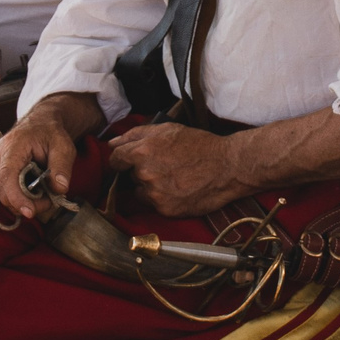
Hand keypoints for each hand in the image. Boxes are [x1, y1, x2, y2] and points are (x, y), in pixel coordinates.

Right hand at [0, 95, 95, 222]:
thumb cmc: (50, 134)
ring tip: (44, 190)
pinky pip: (5, 196)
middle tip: (52, 198)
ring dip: (26, 201)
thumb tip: (60, 188)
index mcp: (11, 148)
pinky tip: (32, 188)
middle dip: (30, 203)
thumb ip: (62, 166)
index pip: (7, 177)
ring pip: (5, 198)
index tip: (30, 212)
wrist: (38, 126)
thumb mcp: (63, 146)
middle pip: (6, 194)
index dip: (17, 198)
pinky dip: (20, 198)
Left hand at [107, 122, 248, 217]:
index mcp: (142, 152)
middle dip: (141, 171)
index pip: (115, 159)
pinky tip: (179, 189)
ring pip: (140, 191)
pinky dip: (163, 198)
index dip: (122, 159)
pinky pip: (154, 205)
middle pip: (130, 176)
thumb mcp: (167, 129)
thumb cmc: (198, 145)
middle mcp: (145, 174)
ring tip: (173, 178)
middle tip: (164, 166)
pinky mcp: (165, 210)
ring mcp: (155, 194)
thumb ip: (135, 134)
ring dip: (150, 186)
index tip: (129, 161)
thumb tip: (112, 143)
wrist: (227, 167)